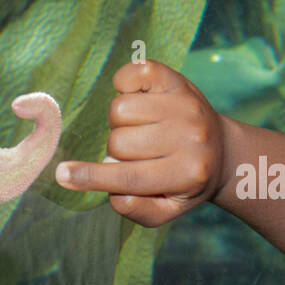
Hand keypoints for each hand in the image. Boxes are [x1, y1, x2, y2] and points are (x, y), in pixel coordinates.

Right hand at [54, 60, 224, 227]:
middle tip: (136, 153)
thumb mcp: (168, 209)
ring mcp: (185, 105)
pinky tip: (135, 100)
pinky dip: (123, 84)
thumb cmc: (185, 183)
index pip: (129, 177)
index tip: (62, 175)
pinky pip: (133, 73)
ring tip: (139, 130)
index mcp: (188, 174)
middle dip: (117, 151)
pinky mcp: (178, 81)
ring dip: (120, 122)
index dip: (91, 177)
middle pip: (118, 141)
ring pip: (120, 110)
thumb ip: (138, 210)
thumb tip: (114, 194)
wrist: (221, 152)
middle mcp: (190, 137)